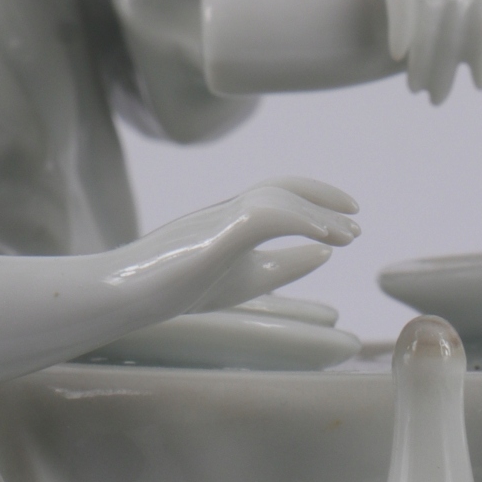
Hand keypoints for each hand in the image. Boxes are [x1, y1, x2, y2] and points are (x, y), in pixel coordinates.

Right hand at [135, 177, 360, 313]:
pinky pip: (263, 216)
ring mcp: (219, 218)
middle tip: (357, 219)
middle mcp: (227, 210)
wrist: (123, 294)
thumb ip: (284, 265)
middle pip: (283, 187)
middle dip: (324, 198)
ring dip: (317, 213)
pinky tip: (325, 239)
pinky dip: (298, 221)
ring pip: (276, 198)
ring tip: (349, 233)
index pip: (280, 197)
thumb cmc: (177, 287)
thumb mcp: (245, 279)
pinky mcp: (215, 234)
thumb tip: (325, 252)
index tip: (349, 227)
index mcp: (233, 219)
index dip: (318, 206)